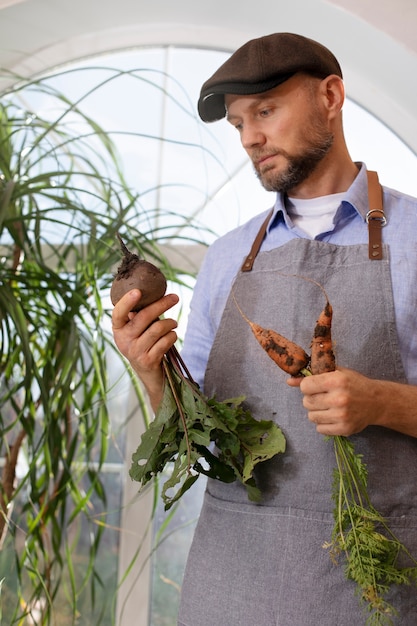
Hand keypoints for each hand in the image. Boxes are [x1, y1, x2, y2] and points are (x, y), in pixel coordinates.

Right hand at [111, 289, 178, 410]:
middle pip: (144, 317)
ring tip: (174, 323)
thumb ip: (140, 314)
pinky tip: (172, 335)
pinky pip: (166, 341)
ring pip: (158, 328)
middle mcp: (124, 340)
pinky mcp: (148, 360)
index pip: (118, 313)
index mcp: (118, 329)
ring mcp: (135, 352)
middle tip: (175, 298)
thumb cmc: (144, 343)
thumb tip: (155, 293)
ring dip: (170, 323)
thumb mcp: (137, 330)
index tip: (138, 291)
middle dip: (162, 304)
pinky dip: (173, 335)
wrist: (148, 372)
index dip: (127, 302)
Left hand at [287, 367, 381, 435]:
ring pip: (311, 416)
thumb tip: (289, 381)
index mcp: (336, 380)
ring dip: (317, 412)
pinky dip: (323, 424)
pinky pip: (320, 429)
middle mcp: (339, 398)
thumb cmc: (354, 384)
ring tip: (329, 407)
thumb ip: (312, 376)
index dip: (308, 386)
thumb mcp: (335, 373)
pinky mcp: (344, 429)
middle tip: (324, 397)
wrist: (377, 402)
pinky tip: (333, 416)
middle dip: (312, 399)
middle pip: (306, 402)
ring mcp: (342, 415)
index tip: (315, 387)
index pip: (305, 386)